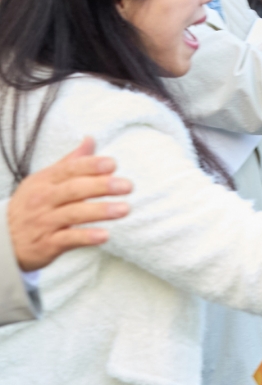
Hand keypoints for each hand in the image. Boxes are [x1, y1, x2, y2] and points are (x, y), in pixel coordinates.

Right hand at [9, 137, 131, 271]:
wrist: (3, 240)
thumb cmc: (32, 206)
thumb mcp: (45, 181)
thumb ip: (70, 162)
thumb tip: (90, 140)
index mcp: (45, 181)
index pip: (69, 170)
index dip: (90, 166)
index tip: (112, 164)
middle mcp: (44, 199)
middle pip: (74, 189)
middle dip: (101, 186)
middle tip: (127, 185)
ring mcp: (45, 221)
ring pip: (73, 214)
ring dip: (100, 211)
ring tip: (124, 209)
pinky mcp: (47, 243)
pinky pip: (68, 239)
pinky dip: (86, 237)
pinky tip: (104, 235)